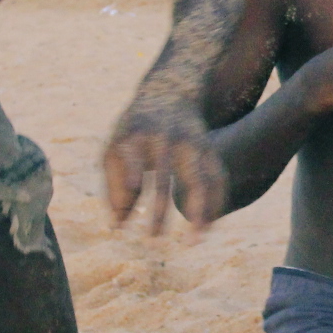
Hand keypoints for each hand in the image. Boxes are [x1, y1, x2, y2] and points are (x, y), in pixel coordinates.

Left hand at [105, 97, 224, 233]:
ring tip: (195, 241)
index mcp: (136, 135)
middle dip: (161, 207)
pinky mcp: (209, 149)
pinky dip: (215, 203)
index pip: (132, 158)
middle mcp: (166, 138)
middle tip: (153, 238)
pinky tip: (207, 228)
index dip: (130, 177)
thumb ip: (114, 185)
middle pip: (166, 174)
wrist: (169, 92)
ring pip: (201, 178)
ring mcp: (192, 143)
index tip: (127, 208)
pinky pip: (218, 179)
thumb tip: (118, 226)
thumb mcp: (115, 148)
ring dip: (200, 210)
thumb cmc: (133, 131)